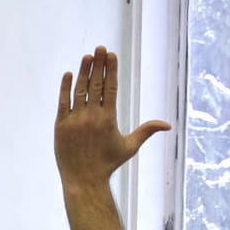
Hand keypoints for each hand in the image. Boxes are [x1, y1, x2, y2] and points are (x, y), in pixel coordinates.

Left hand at [54, 47, 171, 191]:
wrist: (84, 181)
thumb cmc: (108, 164)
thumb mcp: (129, 147)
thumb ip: (147, 131)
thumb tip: (168, 125)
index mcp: (108, 119)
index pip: (110, 88)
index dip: (110, 70)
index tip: (111, 55)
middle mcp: (91, 117)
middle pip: (95, 84)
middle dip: (98, 64)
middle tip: (100, 47)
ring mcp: (74, 121)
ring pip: (79, 90)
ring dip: (83, 72)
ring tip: (87, 56)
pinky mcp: (60, 126)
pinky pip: (63, 102)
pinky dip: (65, 88)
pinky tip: (69, 74)